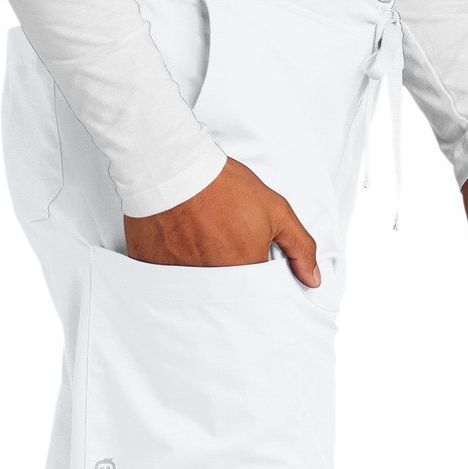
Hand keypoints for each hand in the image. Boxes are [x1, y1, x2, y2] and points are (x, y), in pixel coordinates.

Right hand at [124, 158, 320, 286]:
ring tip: (202, 252)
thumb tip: (313, 280)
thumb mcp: (276, 211)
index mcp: (244, 273)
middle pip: (227, 300)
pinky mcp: (155, 271)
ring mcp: (181, 280)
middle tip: (224, 256)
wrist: (173, 168)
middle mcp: (212, 283)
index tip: (251, 269)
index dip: (255, 286)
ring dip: (204, 282)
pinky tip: (178, 254)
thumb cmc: (225, 187)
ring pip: (198, 296)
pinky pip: (168, 287)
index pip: (256, 297)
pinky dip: (176, 276)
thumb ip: (300, 247)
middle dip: (230, 285)